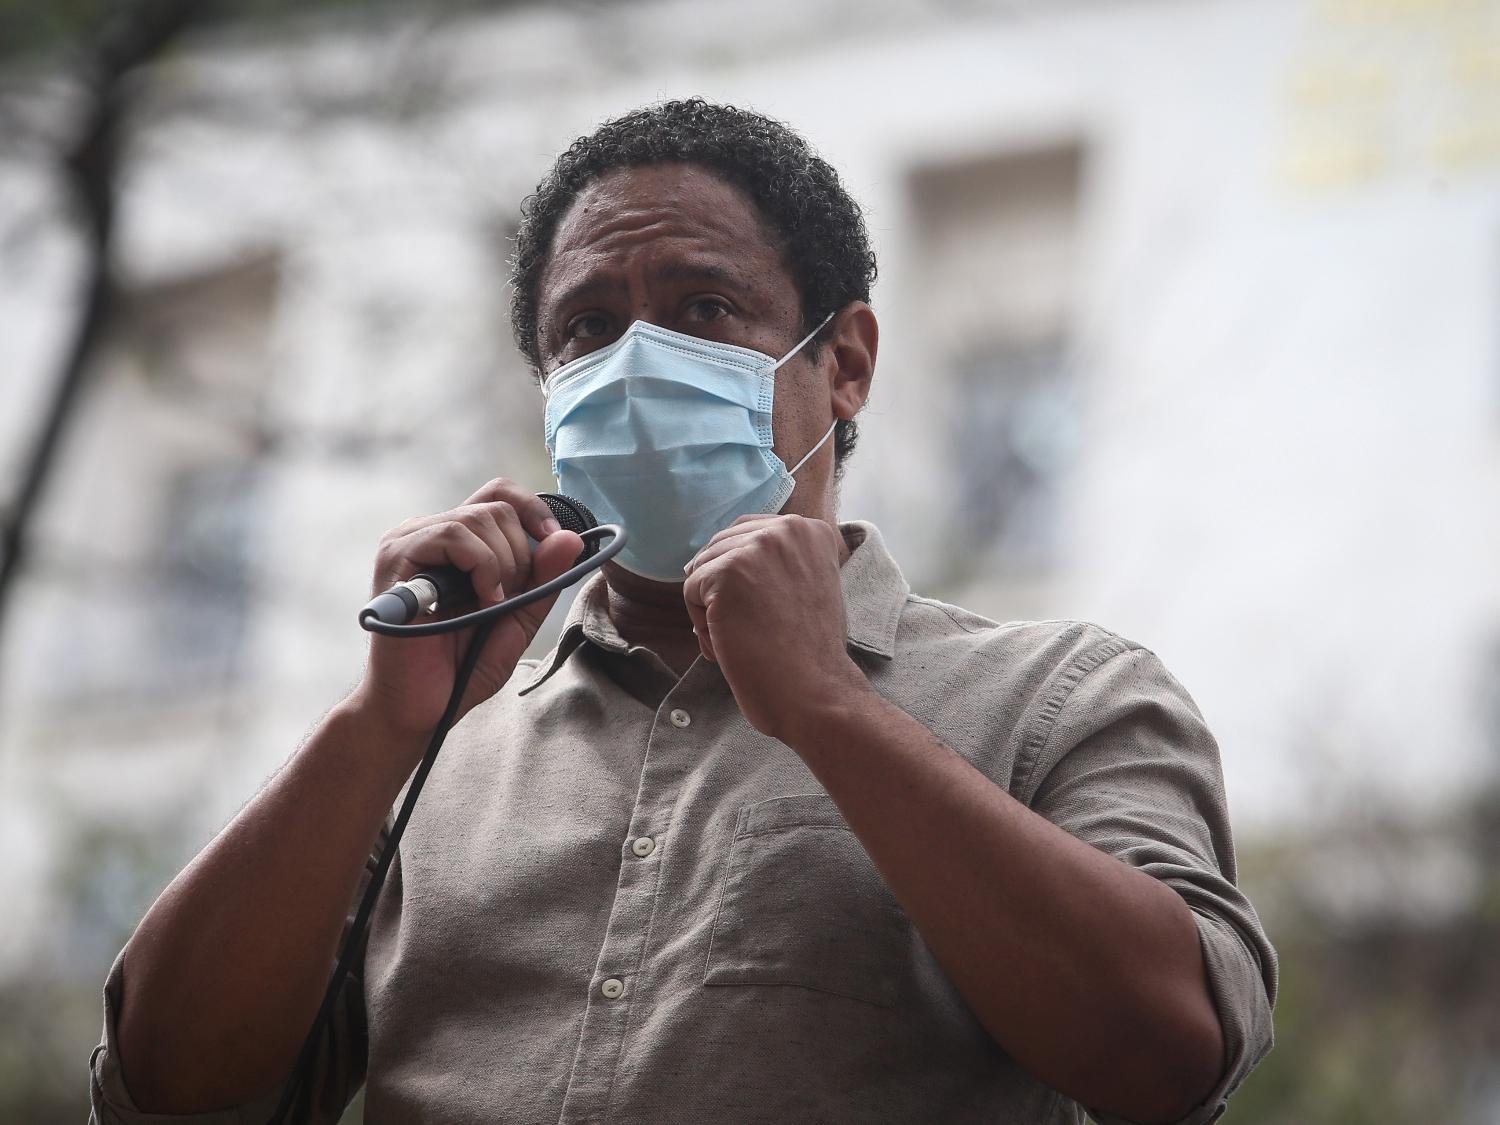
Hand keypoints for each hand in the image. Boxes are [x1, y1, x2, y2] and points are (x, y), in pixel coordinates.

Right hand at [349, 478, 582, 753]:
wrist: (420, 708)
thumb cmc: (460, 669)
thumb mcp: (518, 621)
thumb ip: (543, 581)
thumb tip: (571, 538)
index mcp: (455, 543)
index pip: (498, 494)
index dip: (533, 510)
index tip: (555, 543)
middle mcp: (429, 533)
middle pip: (497, 507)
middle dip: (520, 554)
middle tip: (506, 600)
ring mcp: (409, 542)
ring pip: (479, 518)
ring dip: (502, 564)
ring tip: (490, 605)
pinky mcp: (397, 557)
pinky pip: (454, 535)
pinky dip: (482, 567)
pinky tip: (481, 601)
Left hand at [682, 514, 869, 741]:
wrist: (814, 691)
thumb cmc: (810, 652)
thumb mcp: (809, 585)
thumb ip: (777, 562)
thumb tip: (711, 559)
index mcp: (809, 529)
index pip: (746, 533)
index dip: (742, 577)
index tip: (766, 611)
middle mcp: (786, 529)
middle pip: (720, 549)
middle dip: (724, 593)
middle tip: (756, 629)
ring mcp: (757, 548)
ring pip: (703, 570)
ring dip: (713, 610)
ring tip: (747, 637)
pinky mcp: (728, 572)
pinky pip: (691, 592)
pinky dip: (703, 625)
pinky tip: (733, 644)